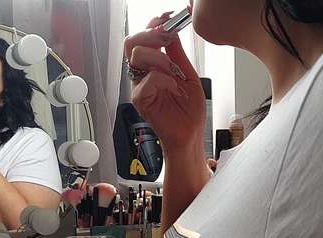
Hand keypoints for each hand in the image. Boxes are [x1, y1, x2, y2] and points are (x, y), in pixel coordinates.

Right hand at [125, 12, 205, 153]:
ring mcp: (139, 86)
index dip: (153, 24)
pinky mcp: (140, 100)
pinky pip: (147, 79)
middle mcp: (143, 74)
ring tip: (174, 71)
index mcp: (153, 66)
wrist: (190, 134)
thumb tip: (173, 32)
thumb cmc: (188, 111)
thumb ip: (178, 54)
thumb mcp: (188, 75)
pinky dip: (164, 79)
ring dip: (160, 57)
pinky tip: (174, 87)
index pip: (143, 37)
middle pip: (132, 42)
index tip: (169, 19)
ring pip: (137, 55)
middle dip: (151, 34)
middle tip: (168, 39)